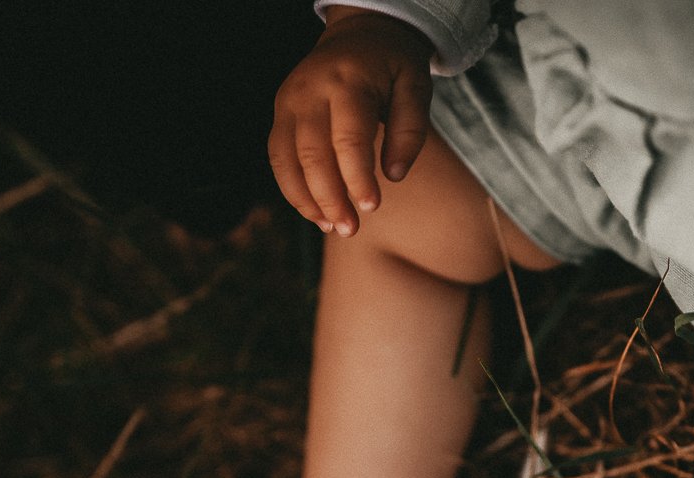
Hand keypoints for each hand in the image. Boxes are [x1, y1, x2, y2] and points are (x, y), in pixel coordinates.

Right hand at [268, 7, 433, 236]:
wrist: (359, 33)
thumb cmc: (393, 65)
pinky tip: (316, 212)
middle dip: (330, 197)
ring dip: (306, 199)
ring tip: (332, 227)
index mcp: (347, 81)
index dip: (358, 177)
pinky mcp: (280, 112)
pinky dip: (293, 189)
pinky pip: (277, 157)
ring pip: (286, 159)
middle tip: (351, 229)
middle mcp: (310, 90)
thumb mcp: (416, 86)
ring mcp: (288, 100)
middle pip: (312, 153)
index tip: (372, 207)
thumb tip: (395, 176)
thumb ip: (411, 130)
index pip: (348, 138)